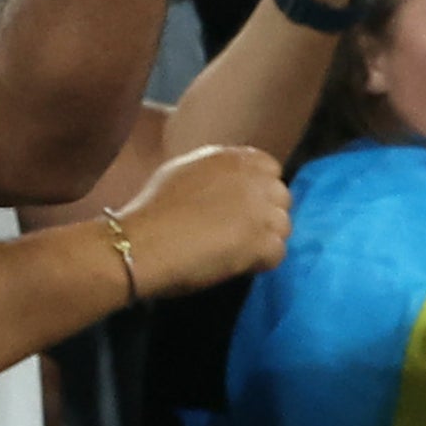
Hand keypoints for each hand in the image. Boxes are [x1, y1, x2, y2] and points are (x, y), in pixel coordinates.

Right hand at [113, 142, 292, 296]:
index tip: (243, 209)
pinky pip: (277, 254)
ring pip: (283, 227)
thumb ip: (214, 172)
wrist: (142, 242)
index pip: (270, 170)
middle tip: (240, 234)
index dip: (259, 193)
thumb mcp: (185, 171)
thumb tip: (224, 183)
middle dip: (265, 216)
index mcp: (236, 158)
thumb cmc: (152, 208)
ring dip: (264, 240)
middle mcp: (255, 179)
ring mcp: (262, 210)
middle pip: (281, 198)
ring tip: (237, 253)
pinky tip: (237, 266)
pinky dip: (260, 263)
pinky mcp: (262, 241)